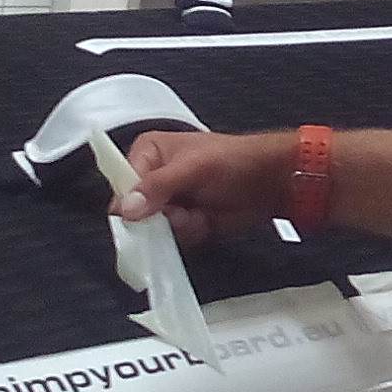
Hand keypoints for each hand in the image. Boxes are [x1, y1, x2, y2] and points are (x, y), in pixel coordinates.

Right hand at [112, 129, 290, 246]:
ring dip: (178, 226)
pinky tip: (206, 221)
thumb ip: (158, 186)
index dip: (131, 202)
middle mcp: (153, 177)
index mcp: (149, 153)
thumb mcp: (193, 168)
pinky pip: (173, 238)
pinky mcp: (184, 221)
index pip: (122, 182)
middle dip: (159, 218)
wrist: (270, 182)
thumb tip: (125, 208)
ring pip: (153, 229)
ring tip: (199, 213)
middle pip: (134, 211)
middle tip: (181, 212)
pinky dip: (191, 233)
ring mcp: (169, 202)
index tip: (147, 213)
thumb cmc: (234, 162)